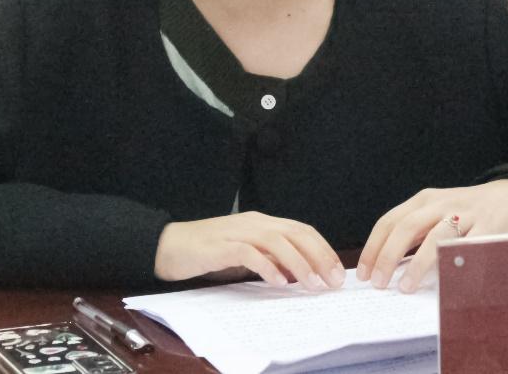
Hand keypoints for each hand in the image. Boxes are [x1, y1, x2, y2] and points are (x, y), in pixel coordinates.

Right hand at [154, 212, 345, 290]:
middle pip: (295, 233)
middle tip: (332, 280)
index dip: (323, 249)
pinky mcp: (220, 246)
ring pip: (276, 241)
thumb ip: (270, 258)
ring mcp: (237, 232)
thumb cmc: (209, 252)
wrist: (170, 246)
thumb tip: (298, 273)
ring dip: (298, 263)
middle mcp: (253, 223)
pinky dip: (266, 266)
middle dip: (318, 256)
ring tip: (311, 284)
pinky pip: (248, 253)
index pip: (301, 230)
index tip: (337, 271)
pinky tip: (278, 281)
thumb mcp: (246, 254)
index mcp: (262, 222)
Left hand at [356, 179, 507, 293]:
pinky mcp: (490, 226)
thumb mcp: (436, 214)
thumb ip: (416, 235)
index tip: (364, 273)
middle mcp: (441, 204)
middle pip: (407, 227)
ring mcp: (466, 214)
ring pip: (436, 237)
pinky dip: (456, 264)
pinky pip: (469, 247)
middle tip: (379, 283)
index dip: (373, 247)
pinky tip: (446, 282)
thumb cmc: (466, 212)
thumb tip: (387, 269)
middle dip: (388, 255)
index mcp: (424, 200)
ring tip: (406, 286)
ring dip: (418, 264)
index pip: (389, 221)